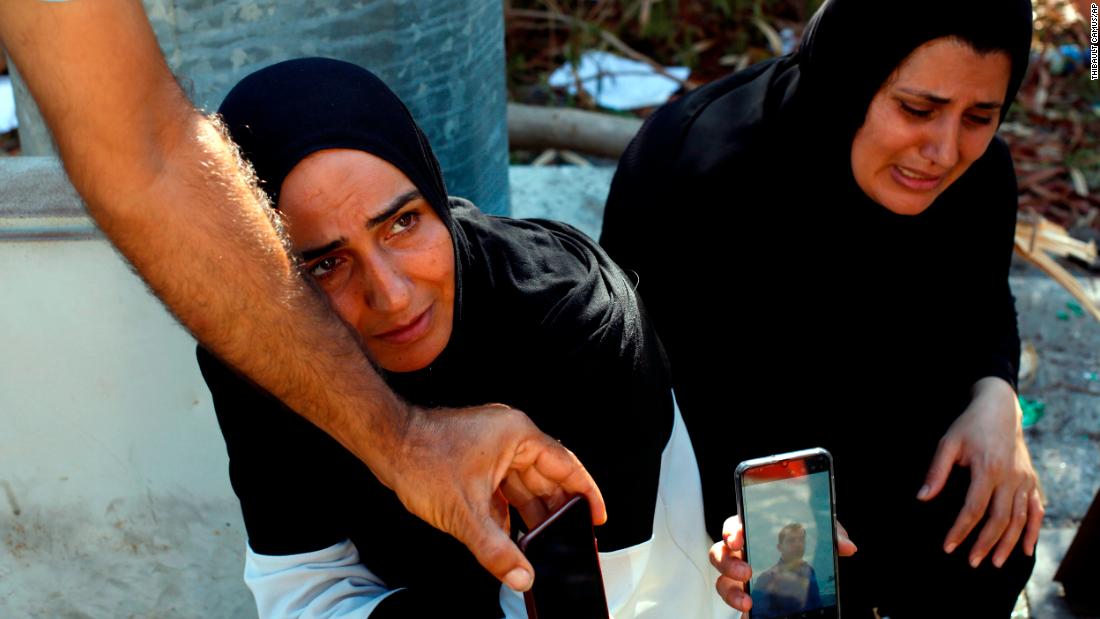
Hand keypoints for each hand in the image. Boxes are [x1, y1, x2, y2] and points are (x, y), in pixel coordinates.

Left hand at [383, 403, 605, 591]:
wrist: (385, 442)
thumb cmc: (422, 460)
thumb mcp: (465, 513)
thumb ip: (497, 549)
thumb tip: (522, 577)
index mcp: (518, 436)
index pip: (566, 466)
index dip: (586, 493)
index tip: (598, 516)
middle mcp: (510, 436)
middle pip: (547, 476)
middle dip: (558, 508)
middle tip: (574, 536)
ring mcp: (492, 445)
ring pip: (524, 483)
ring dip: (532, 511)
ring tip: (546, 540)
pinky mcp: (477, 456)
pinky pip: (503, 485)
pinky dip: (510, 508)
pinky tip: (513, 534)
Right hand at [710, 515, 856, 611]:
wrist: (811, 584)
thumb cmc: (807, 549)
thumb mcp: (821, 538)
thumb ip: (832, 535)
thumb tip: (846, 546)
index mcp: (756, 533)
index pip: (735, 526)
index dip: (732, 530)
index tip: (739, 538)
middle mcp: (744, 554)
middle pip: (719, 553)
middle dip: (728, 562)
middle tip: (746, 572)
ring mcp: (742, 578)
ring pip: (722, 581)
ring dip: (730, 592)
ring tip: (747, 601)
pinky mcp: (747, 598)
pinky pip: (736, 602)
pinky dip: (740, 609)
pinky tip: (750, 612)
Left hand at [918, 376, 1042, 567]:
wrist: (1000, 409)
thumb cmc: (969, 426)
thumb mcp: (948, 443)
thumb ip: (936, 472)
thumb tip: (922, 498)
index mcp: (988, 468)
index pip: (973, 508)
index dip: (960, 530)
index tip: (948, 547)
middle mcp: (1010, 477)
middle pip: (1000, 519)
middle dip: (986, 544)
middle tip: (973, 563)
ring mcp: (1025, 480)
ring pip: (1020, 519)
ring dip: (1008, 543)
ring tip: (995, 562)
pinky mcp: (1032, 480)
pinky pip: (1036, 510)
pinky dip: (1032, 530)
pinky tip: (1025, 549)